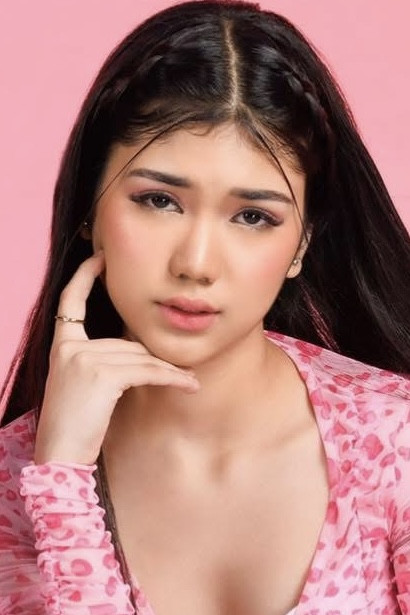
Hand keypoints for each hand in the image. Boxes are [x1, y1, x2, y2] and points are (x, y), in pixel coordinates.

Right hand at [34, 251, 198, 464]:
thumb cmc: (74, 424)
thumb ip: (103, 360)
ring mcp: (84, 358)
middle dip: (154, 360)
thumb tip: (143, 351)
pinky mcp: (102, 375)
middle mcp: (70, 347)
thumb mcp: (81, 384)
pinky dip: (171, 378)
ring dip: (168, 371)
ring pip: (140, 357)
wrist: (60, 456)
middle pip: (126, 342)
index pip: (69, 302)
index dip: (84, 277)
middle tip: (182, 373)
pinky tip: (188, 385)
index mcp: (62, 345)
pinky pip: (147, 371)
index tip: (100, 259)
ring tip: (190, 381)